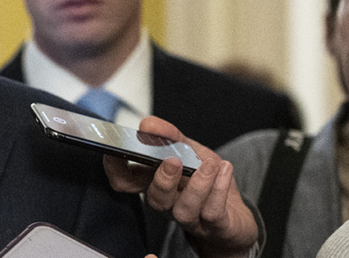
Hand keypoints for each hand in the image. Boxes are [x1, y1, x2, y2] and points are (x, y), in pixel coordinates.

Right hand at [104, 116, 257, 257]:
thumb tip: (148, 124)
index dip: (115, 169)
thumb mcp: (189, 151)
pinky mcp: (214, 226)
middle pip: (154, 198)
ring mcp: (190, 217)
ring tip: (211, 164)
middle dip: (162, 180)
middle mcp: (168, 202)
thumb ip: (169, 136)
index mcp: (155, 182)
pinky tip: (224, 170)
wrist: (234, 214)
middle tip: (173, 160)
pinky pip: (212, 212)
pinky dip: (219, 189)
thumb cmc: (206, 181)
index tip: (115, 151)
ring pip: (183, 209)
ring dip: (198, 185)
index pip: (126, 181)